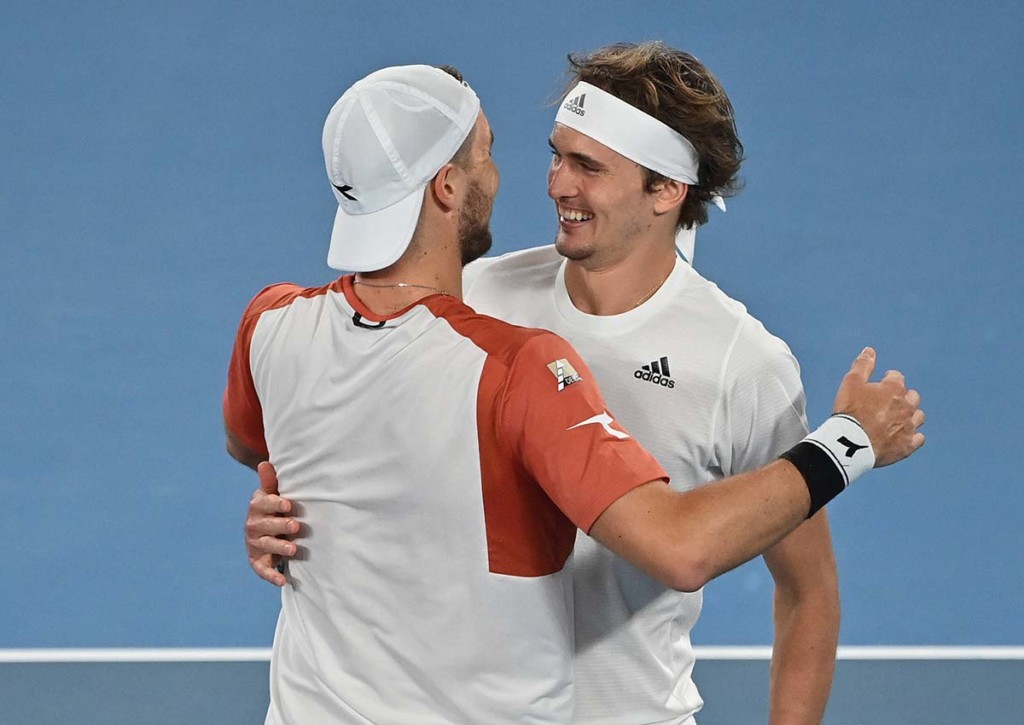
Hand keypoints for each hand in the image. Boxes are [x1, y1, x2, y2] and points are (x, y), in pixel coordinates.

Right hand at [246, 461, 299, 586]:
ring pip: (265, 546)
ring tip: (294, 549)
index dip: (274, 504)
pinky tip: (282, 581)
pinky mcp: (257, 561)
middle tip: (295, 526)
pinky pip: (263, 569)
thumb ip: (271, 482)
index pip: (262, 503)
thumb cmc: (275, 510)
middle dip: (280, 526)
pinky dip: (271, 576)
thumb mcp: (273, 496)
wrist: (267, 532)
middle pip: (265, 525)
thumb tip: (265, 463)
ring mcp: (255, 544)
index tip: (287, 504)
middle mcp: (253, 525)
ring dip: (279, 547)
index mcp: (257, 507)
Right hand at [833, 347, 925, 466]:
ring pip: (919, 417)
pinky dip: (913, 436)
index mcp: (893, 389)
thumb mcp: (851, 382)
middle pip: (912, 396)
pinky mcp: (908, 445)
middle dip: (904, 397)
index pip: (897, 377)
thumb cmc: (850, 411)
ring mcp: (909, 426)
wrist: (852, 443)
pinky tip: (903, 436)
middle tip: (889, 402)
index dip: (888, 379)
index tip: (881, 383)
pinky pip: (919, 438)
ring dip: (911, 415)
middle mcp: (906, 406)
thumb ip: (862, 365)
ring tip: (898, 419)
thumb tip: (870, 350)